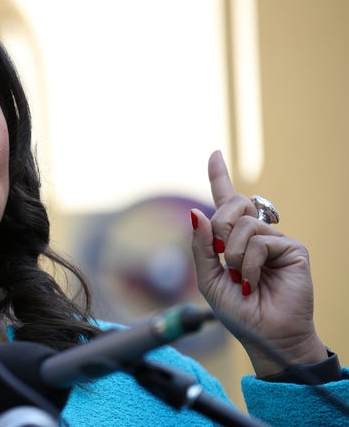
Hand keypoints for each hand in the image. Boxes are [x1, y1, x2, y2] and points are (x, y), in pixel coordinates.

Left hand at [190, 150, 326, 376]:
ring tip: (242, 279)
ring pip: (243, 225)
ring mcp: (275, 239)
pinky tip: (254, 282)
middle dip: (218, 230)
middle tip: (223, 258)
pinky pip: (260, 242)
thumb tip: (196, 212)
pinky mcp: (293, 249)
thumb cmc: (238, 311)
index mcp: (233, 239)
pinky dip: (249, 265)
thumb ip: (201, 247)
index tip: (214, 154)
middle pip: (231, 205)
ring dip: (233, 256)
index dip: (219, 177)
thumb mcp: (208, 278)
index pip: (226, 202)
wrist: (265, 335)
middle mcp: (255, 234)